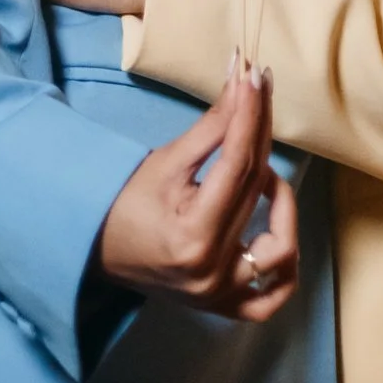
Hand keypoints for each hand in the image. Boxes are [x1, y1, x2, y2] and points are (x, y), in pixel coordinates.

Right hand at [97, 69, 298, 320]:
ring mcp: (221, 294)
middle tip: (261, 94)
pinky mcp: (223, 305)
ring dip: (283, 206)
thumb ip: (213, 125)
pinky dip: (284, 267)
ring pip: (279, 247)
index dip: (250, 114)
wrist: (98, 248)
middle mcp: (212, 272)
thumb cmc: (128, 202)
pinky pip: (270, 299)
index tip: (255, 77)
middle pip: (256, 190)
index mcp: (193, 236)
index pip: (238, 163)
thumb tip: (243, 80)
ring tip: (263, 176)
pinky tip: (278, 229)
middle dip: (262, 133)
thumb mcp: (168, 161)